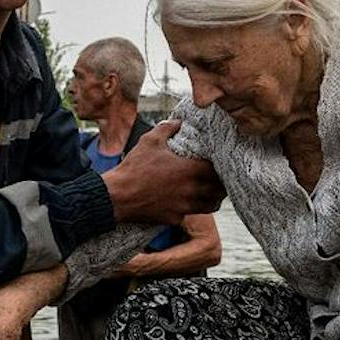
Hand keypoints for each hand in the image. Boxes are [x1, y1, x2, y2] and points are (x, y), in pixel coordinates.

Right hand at [103, 121, 224, 225]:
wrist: (117, 196)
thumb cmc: (134, 168)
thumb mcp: (150, 141)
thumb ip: (167, 128)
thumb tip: (179, 121)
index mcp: (190, 170)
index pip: (219, 170)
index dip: (222, 166)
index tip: (220, 163)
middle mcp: (192, 190)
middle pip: (220, 190)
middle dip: (222, 184)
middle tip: (219, 178)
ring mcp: (185, 207)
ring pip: (211, 206)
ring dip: (212, 198)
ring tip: (209, 192)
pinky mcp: (175, 218)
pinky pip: (190, 214)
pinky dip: (191, 208)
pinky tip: (184, 201)